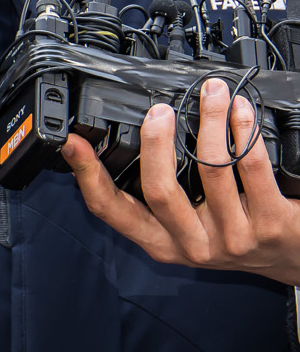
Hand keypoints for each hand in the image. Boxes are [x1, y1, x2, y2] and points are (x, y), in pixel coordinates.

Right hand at [65, 78, 299, 286]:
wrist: (294, 259)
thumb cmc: (239, 235)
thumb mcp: (189, 227)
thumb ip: (161, 197)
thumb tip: (132, 145)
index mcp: (162, 242)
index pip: (112, 210)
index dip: (87, 175)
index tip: (73, 142)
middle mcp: (194, 245)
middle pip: (159, 190)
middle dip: (155, 141)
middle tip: (159, 110)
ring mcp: (232, 237)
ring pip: (209, 169)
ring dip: (209, 120)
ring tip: (212, 93)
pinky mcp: (270, 224)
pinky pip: (250, 168)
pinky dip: (243, 131)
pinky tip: (241, 113)